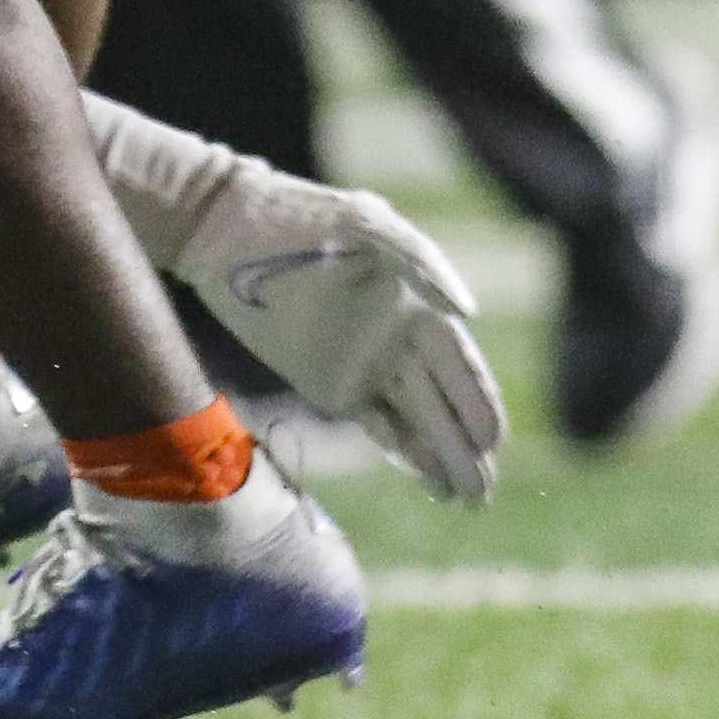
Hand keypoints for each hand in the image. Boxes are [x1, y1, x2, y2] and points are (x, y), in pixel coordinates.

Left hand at [166, 160, 504, 503]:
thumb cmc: (299, 217)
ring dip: (444, 459)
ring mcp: (366, 365)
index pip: (463, 367)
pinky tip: (430, 480)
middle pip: (445, 404)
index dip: (480, 403)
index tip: (493, 440)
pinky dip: (406, 453)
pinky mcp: (330, 384)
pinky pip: (379, 426)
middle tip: (485, 493)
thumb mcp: (365, 223)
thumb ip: (422, 260)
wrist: (225, 229)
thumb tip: (468, 311)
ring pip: (418, 421)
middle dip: (468, 448)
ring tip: (469, 501)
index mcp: (419, 306)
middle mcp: (400, 341)